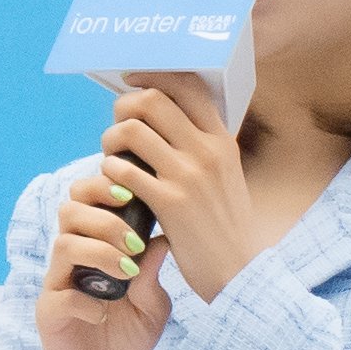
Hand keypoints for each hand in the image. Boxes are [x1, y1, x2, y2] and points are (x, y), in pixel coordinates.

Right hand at [28, 161, 175, 349]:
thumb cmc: (125, 335)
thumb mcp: (152, 305)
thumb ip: (154, 272)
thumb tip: (167, 236)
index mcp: (94, 244)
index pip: (89, 198)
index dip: (105, 186)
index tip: (134, 195)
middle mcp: (72, 257)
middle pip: (69, 208)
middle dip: (102, 214)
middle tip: (133, 238)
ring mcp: (57, 282)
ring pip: (64, 244)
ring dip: (99, 252)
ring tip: (125, 272)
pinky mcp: (49, 312)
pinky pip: (62, 295)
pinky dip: (87, 302)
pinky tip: (106, 315)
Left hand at [100, 76, 257, 307]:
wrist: (240, 273)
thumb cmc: (227, 228)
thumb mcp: (228, 176)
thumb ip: (204, 148)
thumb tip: (170, 123)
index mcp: (222, 140)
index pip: (187, 85)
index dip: (153, 77)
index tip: (133, 84)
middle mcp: (207, 150)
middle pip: (152, 101)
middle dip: (123, 108)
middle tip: (117, 129)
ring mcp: (188, 176)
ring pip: (132, 131)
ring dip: (111, 140)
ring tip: (111, 158)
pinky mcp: (170, 203)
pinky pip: (124, 170)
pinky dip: (110, 171)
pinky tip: (113, 183)